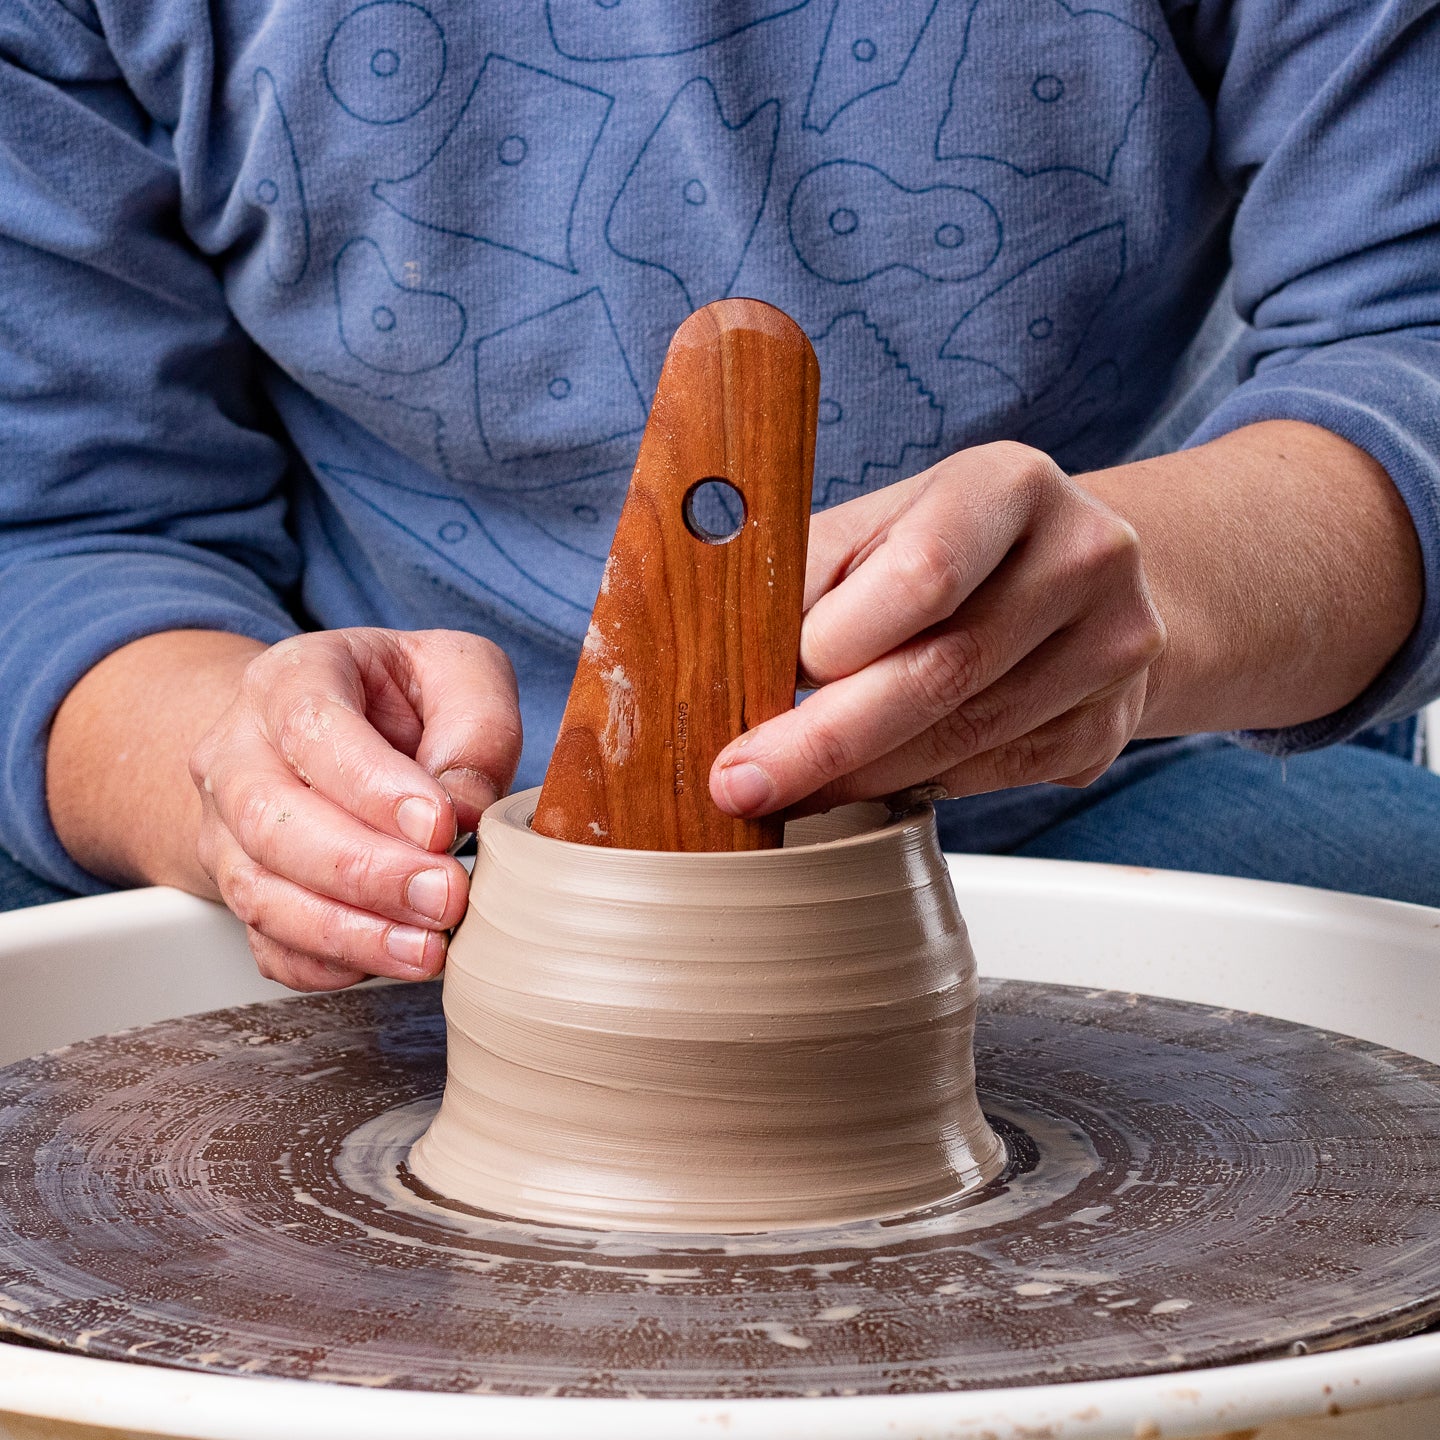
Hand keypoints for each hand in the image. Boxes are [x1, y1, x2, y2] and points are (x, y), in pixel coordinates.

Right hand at [189, 628, 519, 991]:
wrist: (339, 721)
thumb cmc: (405, 696)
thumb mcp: (460, 673)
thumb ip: (475, 728)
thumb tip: (465, 808)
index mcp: (290, 679)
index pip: (313, 729)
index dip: (373, 786)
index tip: (439, 826)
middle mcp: (239, 753)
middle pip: (274, 822)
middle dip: (366, 872)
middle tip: (446, 896)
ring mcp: (229, 828)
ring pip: (261, 893)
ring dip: (349, 932)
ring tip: (428, 949)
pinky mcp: (243, 889)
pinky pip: (266, 943)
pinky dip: (326, 964)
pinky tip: (386, 962)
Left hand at [709, 441, 1165, 816]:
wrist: (1079, 574)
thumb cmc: (949, 545)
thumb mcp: (879, 526)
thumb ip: (809, 574)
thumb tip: (721, 649)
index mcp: (1010, 486)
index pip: (924, 576)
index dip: (835, 643)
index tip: (769, 683)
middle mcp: (1083, 558)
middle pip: (942, 674)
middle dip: (825, 742)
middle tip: (744, 783)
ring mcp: (1113, 648)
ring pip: (963, 742)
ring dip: (861, 778)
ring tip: (791, 789)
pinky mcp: (1110, 725)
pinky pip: (993, 775)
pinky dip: (919, 785)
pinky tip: (873, 779)